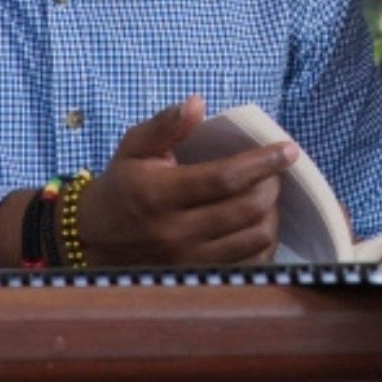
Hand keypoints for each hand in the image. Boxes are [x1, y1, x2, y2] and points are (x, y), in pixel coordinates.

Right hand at [74, 96, 296, 266]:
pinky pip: (248, 265)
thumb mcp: (134, 147)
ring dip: (271, 214)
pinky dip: (263, 243)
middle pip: (247, 209)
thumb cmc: (122, 186)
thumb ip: (166, 124)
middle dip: (272, 185)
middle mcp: (176, 232)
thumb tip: (197, 103)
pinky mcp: (197, 279)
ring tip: (267, 195)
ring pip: (254, 239)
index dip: (263, 162)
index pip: (225, 178)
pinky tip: (258, 224)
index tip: (288, 149)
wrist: (92, 240)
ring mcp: (188, 261)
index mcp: (160, 194)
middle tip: (275, 171)